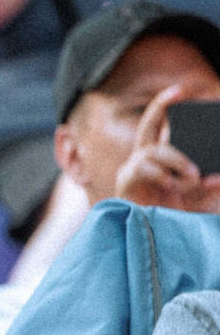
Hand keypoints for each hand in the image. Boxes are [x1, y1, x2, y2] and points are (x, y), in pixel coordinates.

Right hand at [116, 85, 219, 212]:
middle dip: (159, 107)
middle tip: (178, 93)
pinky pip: (142, 168)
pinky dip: (161, 174)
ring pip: (154, 150)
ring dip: (177, 160)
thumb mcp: (198, 197)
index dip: (165, 106)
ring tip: (192, 177)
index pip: (160, 126)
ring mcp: (132, 170)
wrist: (152, 243)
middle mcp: (142, 160)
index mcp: (159, 159)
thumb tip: (217, 176)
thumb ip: (208, 185)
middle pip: (148, 126)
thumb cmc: (172, 219)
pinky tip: (172, 183)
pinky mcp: (125, 183)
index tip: (180, 91)